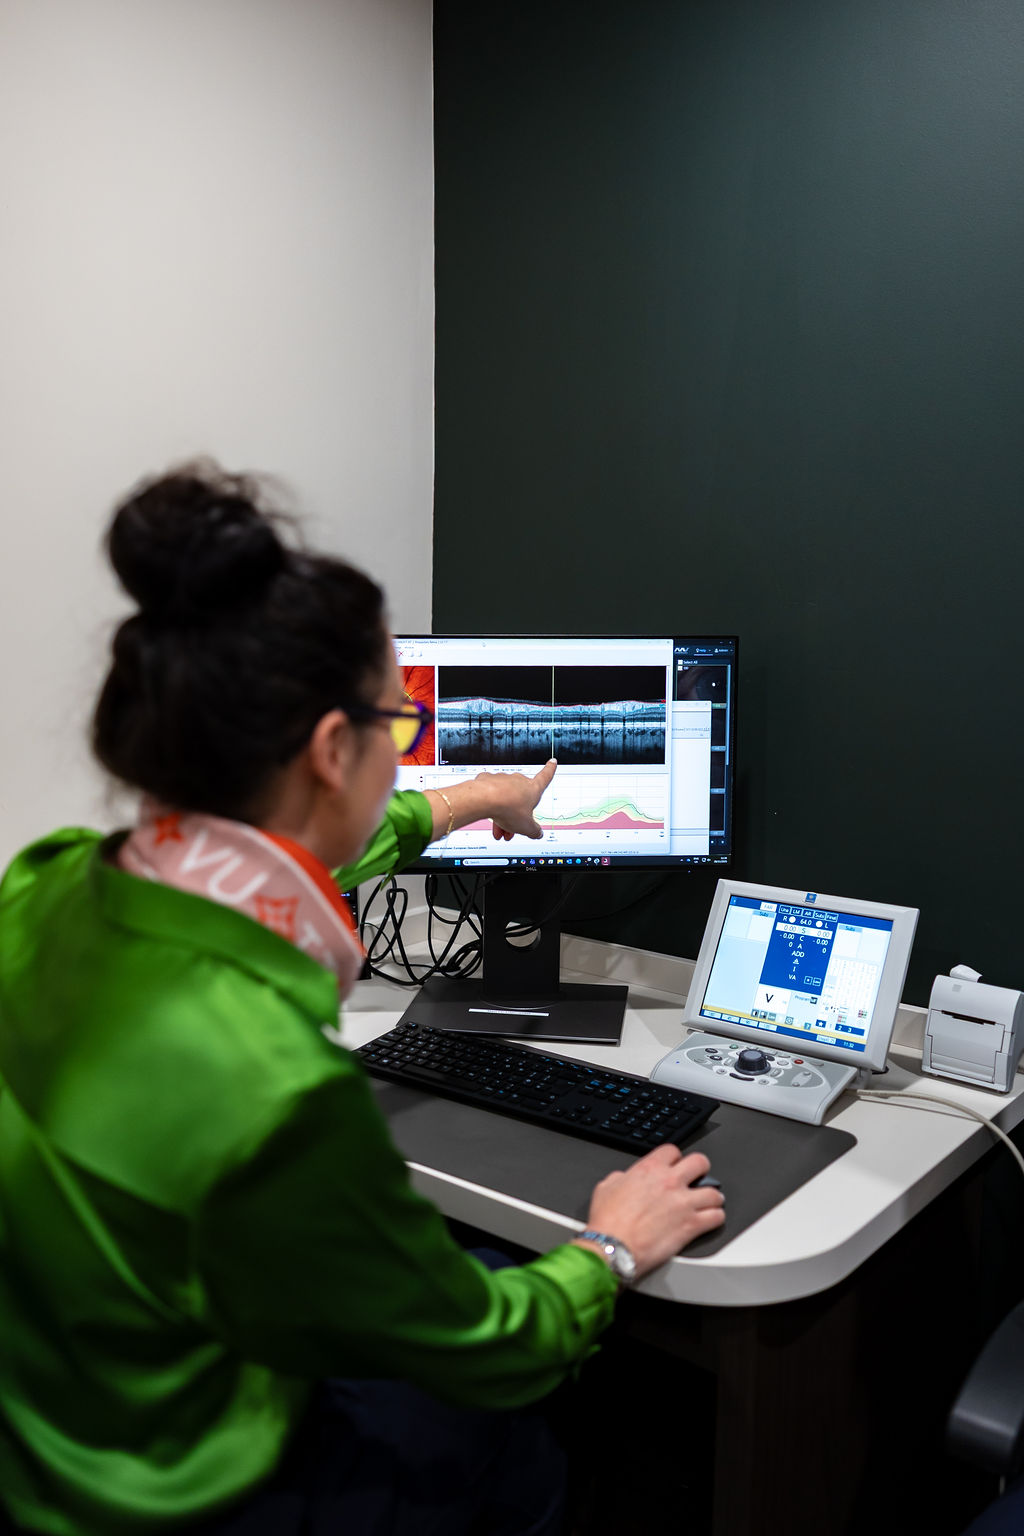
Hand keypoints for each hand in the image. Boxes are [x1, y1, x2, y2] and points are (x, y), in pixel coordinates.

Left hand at [478, 758, 556, 840]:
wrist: (484, 799)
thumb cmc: (508, 808)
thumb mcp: (526, 827)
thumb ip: (534, 830)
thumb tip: (538, 833)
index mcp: (532, 788)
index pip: (545, 777)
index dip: (550, 770)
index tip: (552, 762)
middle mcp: (518, 780)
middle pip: (520, 799)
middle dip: (517, 815)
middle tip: (511, 830)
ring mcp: (502, 779)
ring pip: (505, 798)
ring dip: (502, 813)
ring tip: (498, 830)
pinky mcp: (487, 780)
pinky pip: (491, 794)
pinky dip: (490, 804)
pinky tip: (487, 814)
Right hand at [576, 1148, 724, 1276]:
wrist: (613, 1247)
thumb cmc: (608, 1222)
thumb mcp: (606, 1187)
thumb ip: (621, 1178)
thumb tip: (624, 1179)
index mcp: (650, 1169)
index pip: (673, 1150)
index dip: (675, 1158)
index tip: (675, 1165)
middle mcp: (670, 1182)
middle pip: (701, 1162)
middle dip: (701, 1169)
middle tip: (699, 1177)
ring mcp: (684, 1203)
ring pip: (714, 1192)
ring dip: (712, 1197)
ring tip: (709, 1202)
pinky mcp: (691, 1225)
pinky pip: (716, 1217)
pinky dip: (716, 1218)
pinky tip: (711, 1220)